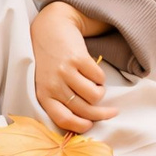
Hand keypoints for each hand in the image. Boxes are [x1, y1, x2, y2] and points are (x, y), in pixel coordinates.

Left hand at [32, 3, 113, 132]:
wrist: (50, 28)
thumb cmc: (50, 60)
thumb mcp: (47, 82)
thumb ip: (60, 100)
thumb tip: (85, 120)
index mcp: (43, 95)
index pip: (63, 119)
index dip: (80, 126)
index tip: (91, 126)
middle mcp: (53, 85)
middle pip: (84, 110)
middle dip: (102, 114)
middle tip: (112, 112)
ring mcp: (65, 71)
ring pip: (95, 95)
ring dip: (100, 92)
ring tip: (95, 84)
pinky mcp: (78, 58)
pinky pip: (99, 77)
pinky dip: (100, 77)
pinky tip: (92, 70)